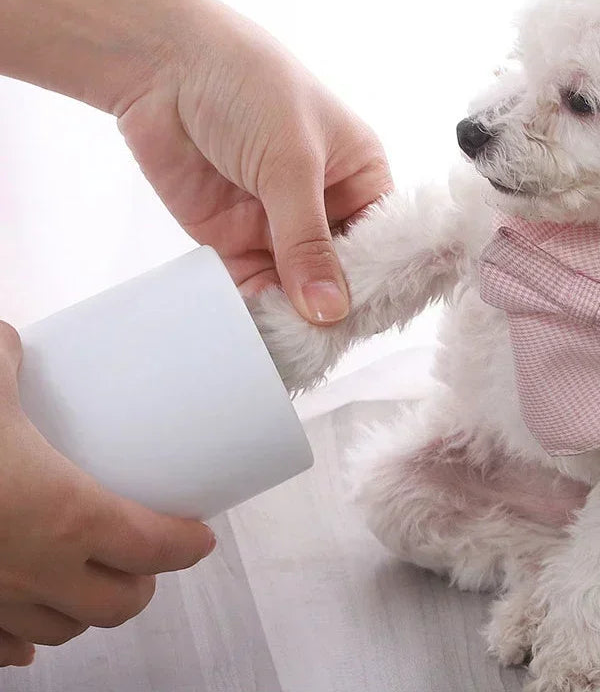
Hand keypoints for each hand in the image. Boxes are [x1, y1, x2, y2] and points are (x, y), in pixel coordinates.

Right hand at [0, 322, 215, 666]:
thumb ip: (8, 360)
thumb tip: (11, 343)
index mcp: (67, 517)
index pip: (152, 548)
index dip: (186, 546)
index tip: (200, 536)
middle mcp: (36, 572)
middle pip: (117, 604)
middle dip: (142, 582)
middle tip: (146, 554)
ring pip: (61, 631)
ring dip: (86, 608)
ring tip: (93, 578)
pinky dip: (22, 638)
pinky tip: (26, 619)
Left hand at [118, 8, 391, 322]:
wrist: (161, 64)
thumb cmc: (249, 87)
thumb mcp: (292, 162)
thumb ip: (307, 241)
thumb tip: (329, 312)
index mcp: (358, 175)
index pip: (381, 241)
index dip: (379, 280)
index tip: (372, 323)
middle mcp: (323, 205)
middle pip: (340, 271)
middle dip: (335, 306)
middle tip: (331, 347)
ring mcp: (278, 225)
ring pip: (296, 285)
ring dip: (294, 316)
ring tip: (297, 353)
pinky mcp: (234, 239)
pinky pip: (252, 286)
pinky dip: (256, 311)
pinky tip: (262, 337)